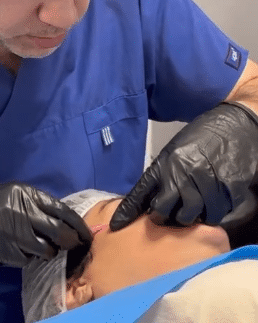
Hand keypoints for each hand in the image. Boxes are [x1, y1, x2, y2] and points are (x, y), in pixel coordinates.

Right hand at [0, 182, 92, 267]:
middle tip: (75, 246)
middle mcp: (23, 212)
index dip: (77, 224)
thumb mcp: (12, 193)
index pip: (61, 210)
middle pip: (58, 232)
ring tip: (45, 248)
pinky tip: (24, 251)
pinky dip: (31, 257)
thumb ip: (35, 203)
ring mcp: (14, 233)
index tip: (86, 233)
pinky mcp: (6, 251)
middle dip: (71, 241)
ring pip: (46, 250)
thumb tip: (61, 218)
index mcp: (26, 194)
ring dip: (50, 252)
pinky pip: (28, 259)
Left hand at [109, 102, 257, 230]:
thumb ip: (164, 174)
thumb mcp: (175, 151)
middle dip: (162, 217)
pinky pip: (214, 215)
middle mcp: (181, 175)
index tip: (116, 226)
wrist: (236, 126)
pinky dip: (211, 214)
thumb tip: (151, 198)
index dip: (128, 212)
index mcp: (165, 164)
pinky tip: (211, 203)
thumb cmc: (203, 137)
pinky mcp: (226, 192)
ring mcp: (203, 185)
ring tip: (193, 209)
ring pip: (189, 217)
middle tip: (168, 216)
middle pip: (162, 211)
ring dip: (190, 218)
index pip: (140, 193)